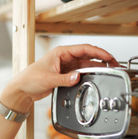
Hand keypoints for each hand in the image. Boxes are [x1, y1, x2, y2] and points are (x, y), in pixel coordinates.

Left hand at [3, 44, 118, 110]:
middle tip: (114, 65)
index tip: (109, 57)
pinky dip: (89, 74)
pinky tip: (96, 77)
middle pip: (88, 55)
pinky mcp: (66, 74)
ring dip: (97, 67)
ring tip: (109, 71)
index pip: (84, 49)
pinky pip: (81, 72)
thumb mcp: (48, 79)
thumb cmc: (30, 79)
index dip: (98, 52)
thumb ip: (64, 79)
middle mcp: (65, 57)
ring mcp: (66, 65)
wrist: (23, 89)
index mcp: (61, 52)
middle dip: (102, 59)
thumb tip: (77, 77)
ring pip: (86, 64)